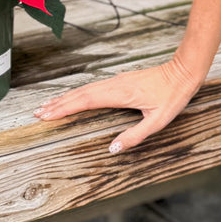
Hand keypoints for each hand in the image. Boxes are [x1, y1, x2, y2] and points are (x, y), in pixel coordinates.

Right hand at [33, 53, 203, 154]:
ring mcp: (116, 81)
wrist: (183, 72)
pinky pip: (93, 88)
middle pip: (79, 94)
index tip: (46, 115)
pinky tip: (73, 98)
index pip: (84, 102)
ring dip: (65, 98)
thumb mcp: (158, 121)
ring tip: (48, 106)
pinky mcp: (120, 81)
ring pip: (84, 90)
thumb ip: (135, 136)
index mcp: (120, 95)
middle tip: (37, 113)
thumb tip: (112, 149)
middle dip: (57, 104)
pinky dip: (78, 93)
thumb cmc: (173, 97)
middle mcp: (114, 86)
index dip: (64, 109)